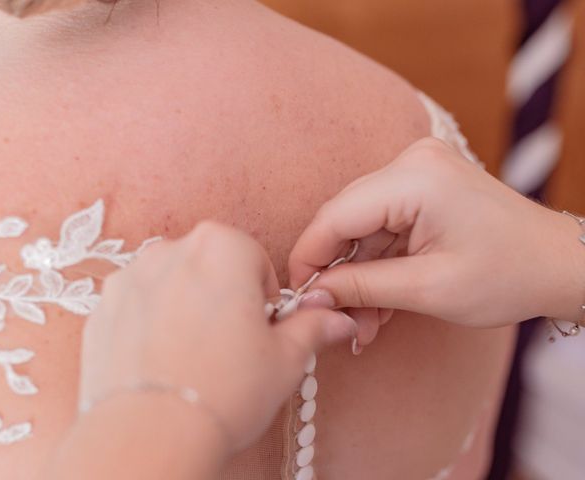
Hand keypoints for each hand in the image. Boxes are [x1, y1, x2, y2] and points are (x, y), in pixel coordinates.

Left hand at [79, 222, 355, 453]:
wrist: (149, 437)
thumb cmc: (223, 392)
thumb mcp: (286, 359)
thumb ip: (313, 326)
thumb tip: (337, 319)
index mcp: (222, 247)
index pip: (255, 258)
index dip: (262, 297)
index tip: (260, 328)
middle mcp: (171, 250)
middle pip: (211, 266)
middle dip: (224, 297)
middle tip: (230, 346)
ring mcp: (130, 277)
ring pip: (173, 283)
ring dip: (186, 307)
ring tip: (194, 357)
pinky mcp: (102, 306)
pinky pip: (139, 305)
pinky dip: (151, 324)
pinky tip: (162, 361)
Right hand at [289, 138, 584, 330]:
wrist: (559, 263)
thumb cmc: (509, 275)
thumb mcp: (428, 289)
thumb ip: (362, 288)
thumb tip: (311, 295)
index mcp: (416, 179)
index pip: (335, 216)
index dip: (309, 258)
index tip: (299, 297)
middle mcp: (411, 162)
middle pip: (345, 220)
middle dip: (338, 273)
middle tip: (337, 318)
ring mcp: (417, 171)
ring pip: (361, 228)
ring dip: (359, 276)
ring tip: (365, 323)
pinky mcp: (422, 186)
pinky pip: (382, 226)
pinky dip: (378, 265)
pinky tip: (380, 304)